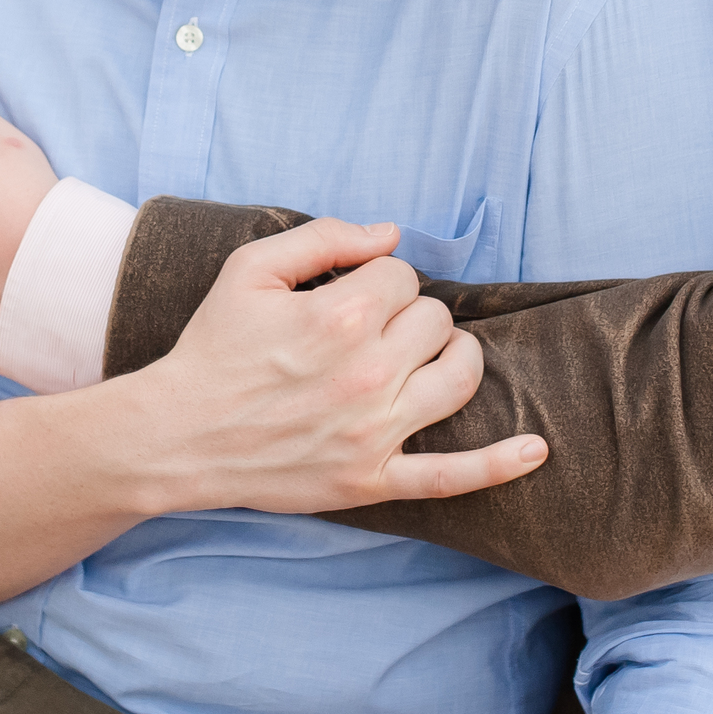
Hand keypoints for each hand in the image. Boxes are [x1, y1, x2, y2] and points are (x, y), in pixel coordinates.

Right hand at [125, 217, 548, 513]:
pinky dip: (500, 464)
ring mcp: (374, 431)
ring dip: (452, 358)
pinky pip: (452, 476)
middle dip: (411, 314)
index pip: (404, 276)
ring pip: (460, 376)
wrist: (176, 434)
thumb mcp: (249, 269)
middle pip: (437, 320)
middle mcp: (366, 374)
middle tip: (372, 328)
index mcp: (339, 317)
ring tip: (425, 357)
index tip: (351, 294)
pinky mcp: (372, 479)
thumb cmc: (213, 347)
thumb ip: (324, 237)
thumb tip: (391, 235)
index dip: (380, 279)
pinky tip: (536, 448)